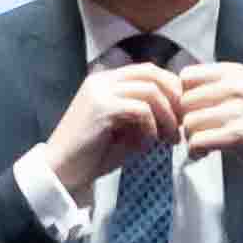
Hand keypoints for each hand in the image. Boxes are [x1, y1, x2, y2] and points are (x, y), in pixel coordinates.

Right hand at [37, 51, 190, 199]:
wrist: (60, 172)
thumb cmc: (93, 154)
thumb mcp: (125, 129)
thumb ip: (145, 114)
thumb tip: (178, 111)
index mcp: (106, 80)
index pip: (148, 71)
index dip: (171, 89)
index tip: (182, 114)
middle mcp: (102, 79)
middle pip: (152, 73)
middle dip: (174, 98)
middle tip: (182, 124)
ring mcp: (100, 91)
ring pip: (150, 90)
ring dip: (167, 115)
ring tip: (170, 138)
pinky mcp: (101, 108)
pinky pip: (140, 109)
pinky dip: (151, 126)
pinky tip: (148, 143)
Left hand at [173, 60, 242, 197]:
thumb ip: (216, 89)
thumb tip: (175, 96)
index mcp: (236, 72)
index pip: (187, 76)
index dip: (183, 97)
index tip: (193, 114)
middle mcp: (237, 85)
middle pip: (184, 101)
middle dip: (185, 121)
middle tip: (197, 135)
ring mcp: (239, 109)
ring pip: (188, 122)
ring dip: (190, 139)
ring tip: (203, 146)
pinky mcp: (240, 134)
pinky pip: (198, 140)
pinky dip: (196, 151)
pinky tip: (205, 155)